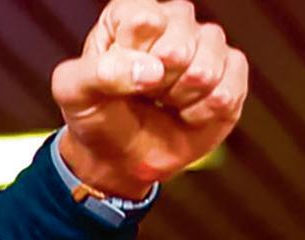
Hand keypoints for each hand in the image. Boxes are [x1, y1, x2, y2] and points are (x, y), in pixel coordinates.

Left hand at [52, 2, 248, 198]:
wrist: (119, 159)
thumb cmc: (97, 117)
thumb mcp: (74, 95)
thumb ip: (95, 74)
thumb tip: (151, 70)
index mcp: (132, 13)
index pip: (144, 21)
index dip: (132, 58)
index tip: (118, 76)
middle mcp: (174, 19)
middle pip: (179, 45)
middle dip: (158, 84)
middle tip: (145, 94)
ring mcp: (206, 43)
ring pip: (205, 67)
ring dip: (180, 98)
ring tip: (165, 103)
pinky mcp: (231, 70)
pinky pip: (227, 89)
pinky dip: (202, 113)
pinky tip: (187, 114)